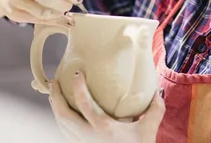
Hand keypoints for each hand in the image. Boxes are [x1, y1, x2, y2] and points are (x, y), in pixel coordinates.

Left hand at [48, 73, 164, 142]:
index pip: (84, 104)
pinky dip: (61, 121)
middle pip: (63, 116)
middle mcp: (88, 137)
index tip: (76, 73)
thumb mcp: (149, 129)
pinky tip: (63, 115)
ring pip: (61, 126)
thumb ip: (155, 109)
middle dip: (55, 97)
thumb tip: (157, 90)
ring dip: (55, 108)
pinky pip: (65, 134)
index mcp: (103, 128)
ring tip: (54, 95)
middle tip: (53, 82)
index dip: (78, 87)